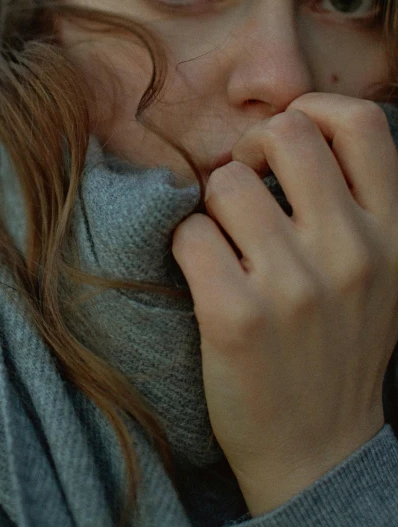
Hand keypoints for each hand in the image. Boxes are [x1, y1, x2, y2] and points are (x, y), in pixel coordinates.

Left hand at [172, 93, 397, 515]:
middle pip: (285, 134)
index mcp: (392, 233)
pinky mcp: (235, 316)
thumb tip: (292, 134)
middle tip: (241, 183)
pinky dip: (186, 246)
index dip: (313, 111)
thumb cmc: (340, 348)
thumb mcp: (380, 273)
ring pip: (224, 183)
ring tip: (224, 242)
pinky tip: (203, 272)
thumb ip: (356, 206)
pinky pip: (189, 234)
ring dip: (212, 206)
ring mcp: (295, 286)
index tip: (285, 143)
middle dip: (250, 148)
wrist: (318, 453)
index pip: (360, 123)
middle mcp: (352, 252)